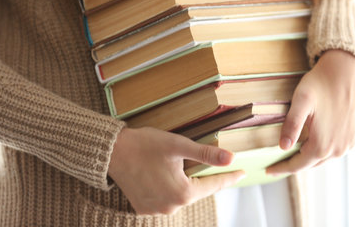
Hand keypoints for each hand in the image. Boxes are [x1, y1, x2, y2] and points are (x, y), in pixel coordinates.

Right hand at [108, 127, 244, 214]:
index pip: (214, 185)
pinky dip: (169, 189)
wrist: (112, 152)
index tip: (243, 173)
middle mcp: (170, 206)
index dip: (229, 178)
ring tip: (186, 168)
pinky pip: (165, 199)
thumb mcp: (178, 145)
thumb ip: (206, 154)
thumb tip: (231, 158)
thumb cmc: (145, 145)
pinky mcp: (143, 207)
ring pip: (180, 196)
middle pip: (197, 191)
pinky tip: (167, 176)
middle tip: (217, 166)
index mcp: (182, 193)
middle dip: (205, 178)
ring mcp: (156, 210)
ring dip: (186, 184)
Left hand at [267, 49, 354, 174]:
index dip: (281, 168)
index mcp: (322, 145)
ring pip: (324, 158)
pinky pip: (336, 149)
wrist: (346, 72)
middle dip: (294, 163)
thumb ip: (292, 125)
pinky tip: (316, 141)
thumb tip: (283, 147)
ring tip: (295, 152)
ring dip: (310, 156)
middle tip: (278, 161)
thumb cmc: (320, 84)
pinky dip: (324, 148)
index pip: (297, 165)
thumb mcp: (300, 101)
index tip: (268, 170)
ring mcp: (348, 144)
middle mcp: (338, 149)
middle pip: (310, 163)